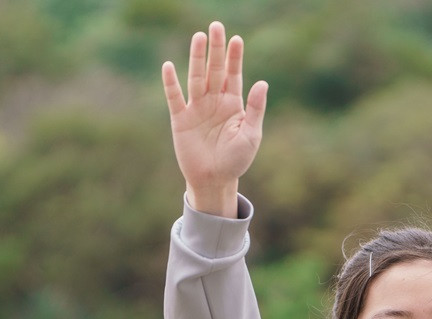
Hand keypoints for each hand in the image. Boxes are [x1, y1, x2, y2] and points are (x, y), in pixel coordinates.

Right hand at [162, 22, 267, 216]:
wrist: (214, 180)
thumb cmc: (236, 160)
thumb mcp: (251, 136)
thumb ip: (255, 109)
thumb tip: (262, 83)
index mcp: (233, 104)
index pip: (234, 75)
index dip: (234, 57)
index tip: (237, 39)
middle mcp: (214, 101)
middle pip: (214, 69)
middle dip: (216, 49)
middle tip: (216, 26)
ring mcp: (197, 108)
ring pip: (196, 77)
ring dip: (197, 58)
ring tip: (198, 37)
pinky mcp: (180, 119)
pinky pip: (175, 97)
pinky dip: (171, 83)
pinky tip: (169, 66)